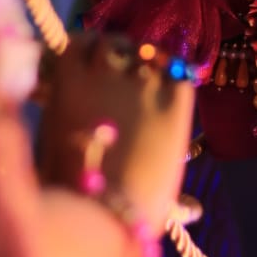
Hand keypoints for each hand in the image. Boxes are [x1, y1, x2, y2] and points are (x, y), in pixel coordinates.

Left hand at [37, 32, 194, 236]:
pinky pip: (77, 44)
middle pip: (141, 49)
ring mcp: (111, 73)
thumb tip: (185, 197)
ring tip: (90, 64)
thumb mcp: (164, 178)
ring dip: (102, 51)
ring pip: (109, 43)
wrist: (101, 213)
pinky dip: (76, 47)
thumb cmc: (136, 209)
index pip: (173, 63)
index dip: (157, 71)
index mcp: (178, 99)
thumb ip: (164, 156)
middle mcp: (149, 76)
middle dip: (129, 60)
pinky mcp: (73, 76)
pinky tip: (72, 59)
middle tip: (113, 75)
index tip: (146, 82)